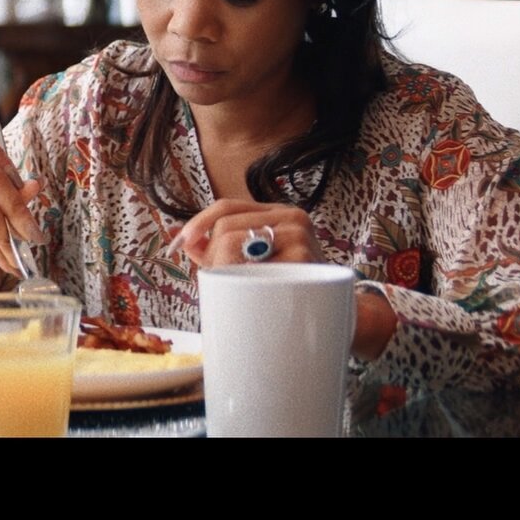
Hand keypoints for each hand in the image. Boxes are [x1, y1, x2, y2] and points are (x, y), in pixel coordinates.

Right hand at [0, 128, 45, 314]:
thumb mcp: (1, 212)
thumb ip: (16, 196)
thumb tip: (36, 183)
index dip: (2, 156)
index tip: (24, 184)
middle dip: (19, 211)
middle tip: (35, 235)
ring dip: (11, 237)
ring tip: (22, 255)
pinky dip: (0, 252)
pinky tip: (10, 264)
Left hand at [178, 199, 396, 359]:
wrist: (340, 313)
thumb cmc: (290, 287)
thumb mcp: (255, 263)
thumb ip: (220, 250)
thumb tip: (186, 240)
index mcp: (277, 213)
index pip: (228, 207)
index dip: (199, 222)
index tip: (180, 243)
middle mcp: (291, 217)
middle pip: (227, 226)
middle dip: (211, 255)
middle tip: (216, 280)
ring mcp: (300, 236)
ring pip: (235, 243)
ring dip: (224, 269)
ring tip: (239, 289)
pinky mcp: (305, 257)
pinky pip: (255, 268)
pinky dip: (245, 283)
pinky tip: (256, 294)